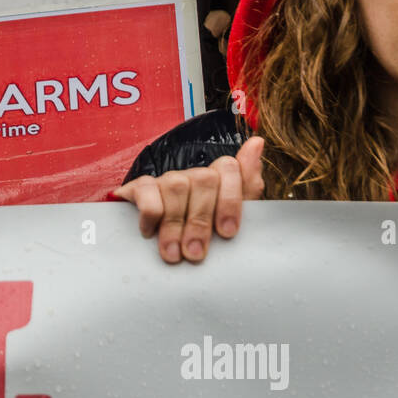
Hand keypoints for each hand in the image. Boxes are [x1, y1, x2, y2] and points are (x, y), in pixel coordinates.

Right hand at [112, 136, 264, 263]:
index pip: (229, 168)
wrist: (155, 247)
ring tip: (174, 254)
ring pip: (177, 186)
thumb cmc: (196, 233)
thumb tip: (257, 143)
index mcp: (217, 180)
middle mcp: (192, 176)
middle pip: (204, 179)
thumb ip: (247, 186)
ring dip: (175, 225)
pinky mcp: (140, 188)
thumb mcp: (228, 219)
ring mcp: (166, 180)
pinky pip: (148, 191)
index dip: (230, 200)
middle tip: (195, 253)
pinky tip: (150, 233)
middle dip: (200, 220)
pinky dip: (150, 214)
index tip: (227, 233)